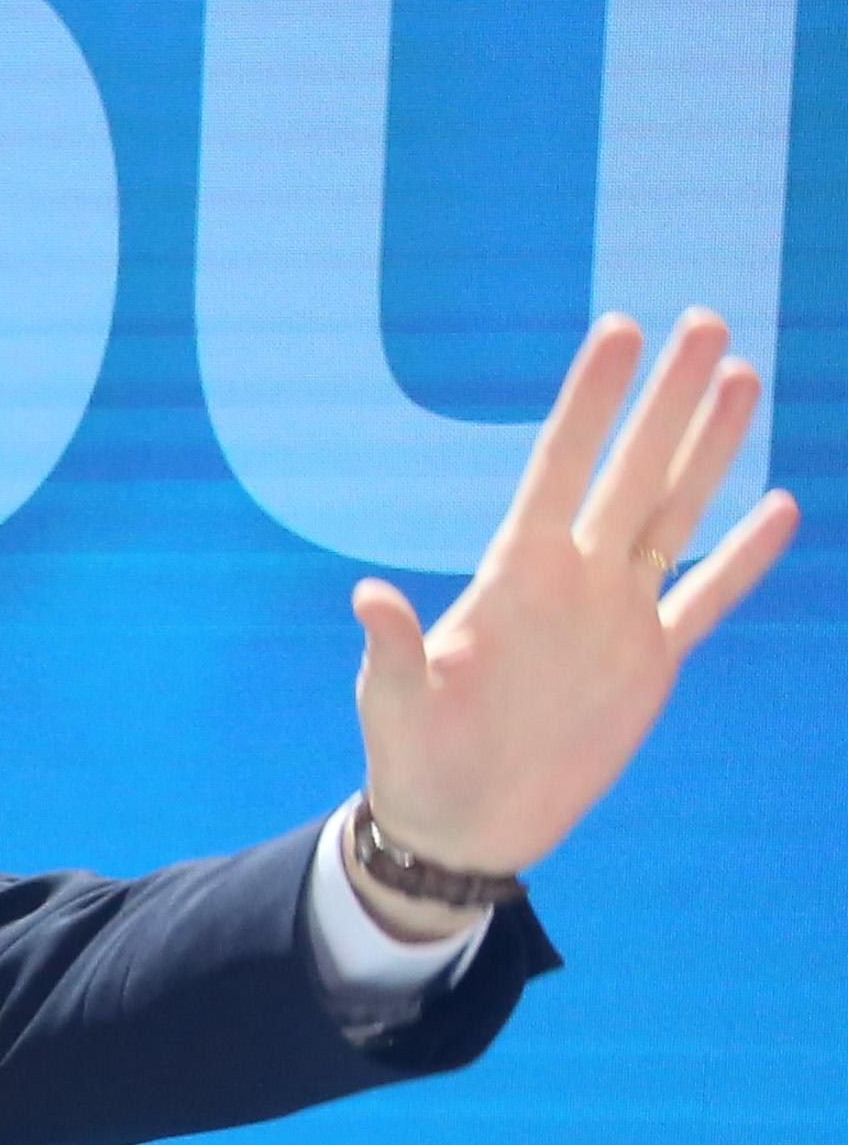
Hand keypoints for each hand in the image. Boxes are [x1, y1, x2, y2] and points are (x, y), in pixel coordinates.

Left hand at [349, 310, 798, 896]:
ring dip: (710, 449)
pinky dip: (740, 558)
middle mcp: (572, 580)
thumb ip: (394, 649)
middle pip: (631, 469)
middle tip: (705, 321)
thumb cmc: (412, 759)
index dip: (591, 400)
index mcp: (513, 577)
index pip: (559, 466)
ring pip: (674, 513)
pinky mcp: (649, 665)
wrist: (460, 823)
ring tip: (740, 376)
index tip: (619, 329)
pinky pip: (704, 599)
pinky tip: (778, 507)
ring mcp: (615, 617)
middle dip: (667, 398)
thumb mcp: (394, 704)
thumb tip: (367, 597)